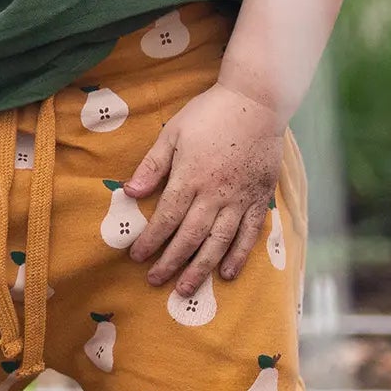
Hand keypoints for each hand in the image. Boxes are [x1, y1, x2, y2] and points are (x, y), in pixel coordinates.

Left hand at [124, 84, 284, 296]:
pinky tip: (227, 273)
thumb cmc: (209, 114)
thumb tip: (130, 192)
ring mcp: (240, 199)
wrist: (256, 102)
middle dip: (170, 262)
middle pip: (190, 237)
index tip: (137, 257)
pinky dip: (238, 255)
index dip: (151, 241)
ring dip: (200, 268)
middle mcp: (215, 195)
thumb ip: (152, 165)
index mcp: (190, 178)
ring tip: (186, 289)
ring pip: (218, 242)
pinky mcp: (260, 199)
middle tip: (156, 281)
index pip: (166, 218)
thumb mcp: (173, 133)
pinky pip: (250, 234)